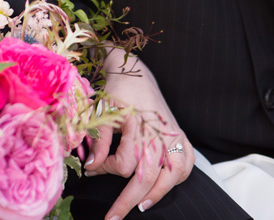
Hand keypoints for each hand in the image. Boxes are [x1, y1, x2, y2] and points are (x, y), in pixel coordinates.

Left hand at [84, 50, 194, 217]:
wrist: (135, 73)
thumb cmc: (117, 92)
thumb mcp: (102, 112)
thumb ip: (98, 141)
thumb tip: (90, 169)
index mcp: (138, 125)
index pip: (124, 164)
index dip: (105, 170)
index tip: (93, 168)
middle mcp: (159, 132)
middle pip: (148, 177)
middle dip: (129, 201)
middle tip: (113, 218)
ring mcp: (173, 134)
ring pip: (172, 174)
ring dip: (158, 193)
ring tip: (141, 206)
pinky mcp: (180, 134)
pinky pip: (187, 162)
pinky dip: (178, 177)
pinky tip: (165, 185)